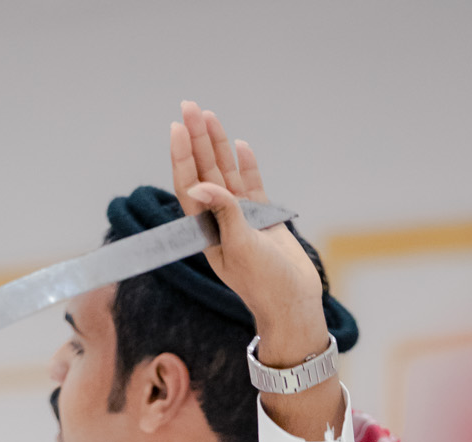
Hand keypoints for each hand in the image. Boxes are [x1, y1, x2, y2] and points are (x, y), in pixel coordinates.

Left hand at [170, 103, 342, 439]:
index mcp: (208, 232)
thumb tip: (197, 185)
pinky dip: (246, 167)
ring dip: (218, 147)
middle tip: (189, 106)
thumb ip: (223, 212)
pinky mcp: (265, 222)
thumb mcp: (241, 247)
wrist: (294, 304)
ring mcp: (243, 221)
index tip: (177, 128)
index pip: (189, 186)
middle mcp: (221, 223)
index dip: (183, 157)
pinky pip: (252, 188)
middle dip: (197, 140)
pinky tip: (241, 146)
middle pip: (205, 173)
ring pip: (226, 175)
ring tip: (209, 116)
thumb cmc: (265, 284)